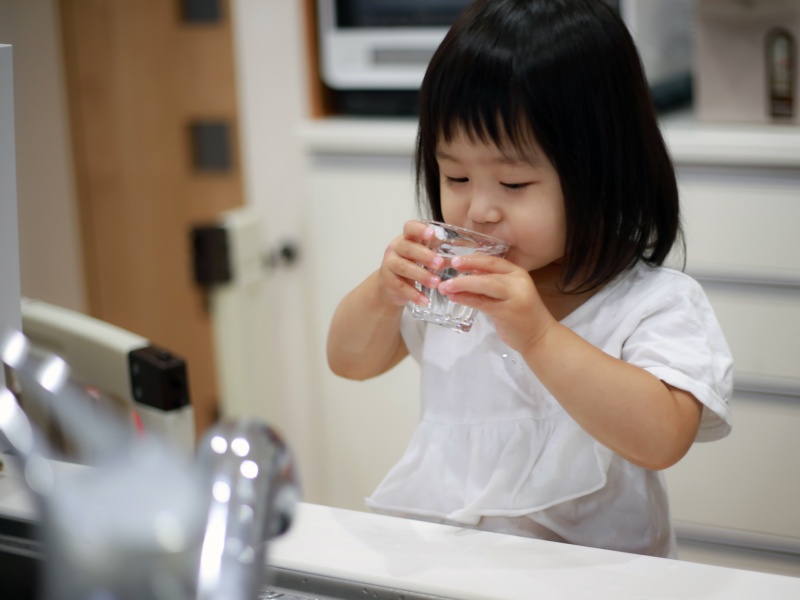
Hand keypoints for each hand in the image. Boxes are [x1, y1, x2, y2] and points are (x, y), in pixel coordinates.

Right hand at [377, 220, 444, 308]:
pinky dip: (414, 294)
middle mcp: (396, 248)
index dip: (419, 229)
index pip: (410, 228)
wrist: (390, 286)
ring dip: (421, 275)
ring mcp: (389, 264)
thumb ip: (439, 253)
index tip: (432, 234)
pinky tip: (425, 301)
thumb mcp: (423, 256)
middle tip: (440, 264)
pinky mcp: (388, 281)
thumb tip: (464, 257)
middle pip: (407, 248)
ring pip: (404, 267)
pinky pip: (401, 287)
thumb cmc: (412, 266)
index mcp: (407, 238)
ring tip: (436, 283)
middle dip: (425, 255)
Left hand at [436, 254, 555, 351]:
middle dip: (465, 269)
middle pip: (487, 271)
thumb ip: (492, 283)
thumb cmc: (521, 315)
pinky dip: (466, 299)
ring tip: (445, 287)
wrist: (539, 336)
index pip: (493, 261)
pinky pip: (481, 302)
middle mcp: (517, 281)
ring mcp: (514, 296)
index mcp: (518, 273)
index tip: (455, 260)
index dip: (473, 259)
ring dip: (461, 284)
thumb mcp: (508, 293)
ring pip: (484, 284)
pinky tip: (454, 297)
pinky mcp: (507, 312)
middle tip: (447, 270)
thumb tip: (466, 275)